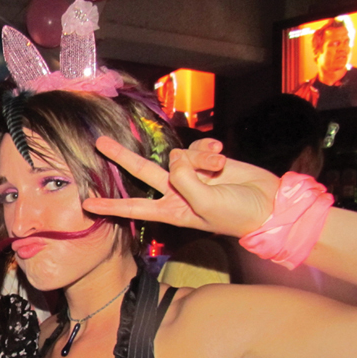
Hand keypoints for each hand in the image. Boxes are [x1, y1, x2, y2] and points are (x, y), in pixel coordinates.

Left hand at [83, 136, 280, 237]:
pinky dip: (209, 150)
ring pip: (179, 156)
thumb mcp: (205, 205)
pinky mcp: (205, 160)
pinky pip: (198, 147)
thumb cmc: (237, 214)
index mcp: (171, 210)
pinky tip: (222, 157)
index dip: (111, 206)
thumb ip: (184, 181)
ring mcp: (189, 174)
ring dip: (199, 159)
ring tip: (219, 170)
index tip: (88, 205)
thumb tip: (174, 159)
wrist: (268, 204)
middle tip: (99, 143)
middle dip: (121, 156)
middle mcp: (175, 191)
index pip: (134, 207)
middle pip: (141, 170)